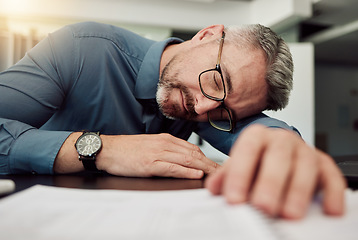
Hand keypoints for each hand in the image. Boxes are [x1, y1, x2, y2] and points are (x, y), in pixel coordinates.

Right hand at [96, 133, 218, 178]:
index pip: (193, 149)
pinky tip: (196, 174)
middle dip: (211, 164)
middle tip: (225, 172)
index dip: (208, 158)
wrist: (108, 149)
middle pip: (194, 154)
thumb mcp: (151, 145)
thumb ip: (167, 150)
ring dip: (205, 168)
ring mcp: (158, 153)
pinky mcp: (150, 163)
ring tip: (218, 175)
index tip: (219, 166)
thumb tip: (183, 159)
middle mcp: (165, 143)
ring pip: (187, 160)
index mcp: (166, 139)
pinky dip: (186, 171)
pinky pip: (172, 167)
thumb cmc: (128, 149)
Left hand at [205, 124, 345, 218]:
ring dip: (297, 191)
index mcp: (257, 136)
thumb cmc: (258, 161)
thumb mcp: (239, 165)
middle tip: (262, 208)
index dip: (239, 174)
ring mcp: (304, 150)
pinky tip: (328, 209)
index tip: (234, 199)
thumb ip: (226, 176)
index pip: (247, 150)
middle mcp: (281, 139)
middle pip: (277, 157)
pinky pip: (331, 175)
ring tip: (288, 214)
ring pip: (305, 165)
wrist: (280, 152)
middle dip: (270, 183)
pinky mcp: (323, 163)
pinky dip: (331, 192)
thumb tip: (213, 188)